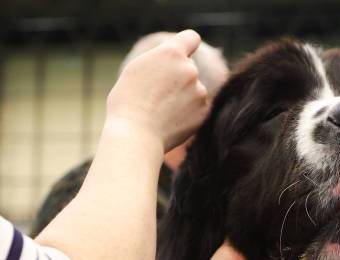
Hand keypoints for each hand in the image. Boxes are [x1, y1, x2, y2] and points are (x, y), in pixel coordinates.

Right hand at [105, 30, 208, 151]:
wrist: (136, 134)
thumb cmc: (128, 102)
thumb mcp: (137, 69)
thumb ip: (160, 60)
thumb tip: (175, 60)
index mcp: (171, 53)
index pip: (191, 37)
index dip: (187, 45)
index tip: (183, 52)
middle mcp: (190, 69)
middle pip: (189, 67)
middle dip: (178, 76)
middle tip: (158, 93)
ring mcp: (199, 91)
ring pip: (194, 88)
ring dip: (184, 95)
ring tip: (162, 109)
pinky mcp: (204, 110)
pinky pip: (198, 105)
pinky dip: (189, 111)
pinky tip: (172, 119)